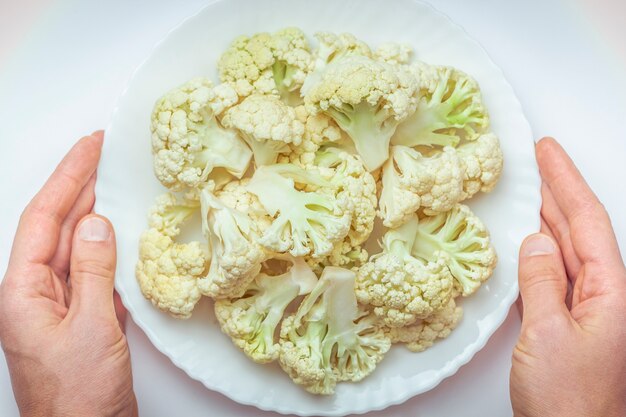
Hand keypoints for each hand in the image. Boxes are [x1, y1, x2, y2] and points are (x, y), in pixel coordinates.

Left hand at [0, 132, 137, 416]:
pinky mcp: (81, 319)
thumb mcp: (90, 328)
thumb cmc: (79, 397)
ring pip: (73, 248)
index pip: (42, 219)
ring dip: (92, 214)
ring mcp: (57, 307)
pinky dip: (106, 249)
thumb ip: (92, 271)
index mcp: (22, 292)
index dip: (68, 177)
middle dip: (77, 186)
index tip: (90, 147)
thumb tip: (94, 222)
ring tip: (109, 181)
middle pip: (54, 227)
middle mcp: (34, 294)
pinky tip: (117, 235)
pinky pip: (91, 272)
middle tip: (100, 151)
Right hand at [510, 138, 625, 416]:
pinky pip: (553, 275)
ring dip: (548, 218)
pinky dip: (538, 252)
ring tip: (532, 190)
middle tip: (538, 159)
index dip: (566, 181)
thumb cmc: (568, 400)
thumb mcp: (549, 333)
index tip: (548, 151)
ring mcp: (587, 309)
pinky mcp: (567, 323)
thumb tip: (535, 242)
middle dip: (559, 191)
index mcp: (611, 292)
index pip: (587, 221)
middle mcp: (604, 296)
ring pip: (566, 250)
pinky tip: (529, 241)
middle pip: (580, 230)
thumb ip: (543, 282)